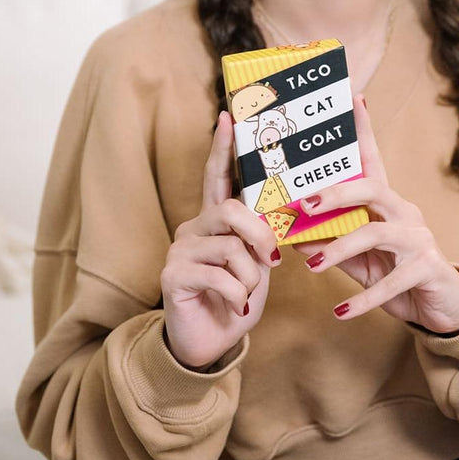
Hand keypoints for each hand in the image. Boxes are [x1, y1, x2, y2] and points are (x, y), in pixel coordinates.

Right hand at [161, 112, 280, 370]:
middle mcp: (193, 227)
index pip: (218, 176)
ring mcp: (179, 250)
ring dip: (251, 275)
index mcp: (215, 220)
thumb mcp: (258, 262)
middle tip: (271, 262)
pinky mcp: (172, 275)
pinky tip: (235, 307)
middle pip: (232, 210)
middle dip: (260, 236)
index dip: (223, 148)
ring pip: (230, 246)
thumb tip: (286, 209)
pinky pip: (219, 275)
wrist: (211, 343)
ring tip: (247, 294)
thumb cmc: (237, 298)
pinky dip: (237, 295)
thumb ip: (264, 235)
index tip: (228, 116)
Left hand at [293, 95, 458, 334]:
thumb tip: (288, 234)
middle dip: (336, 193)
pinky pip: (391, 281)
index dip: (363, 130)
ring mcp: (419, 239)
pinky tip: (340, 312)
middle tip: (305, 205)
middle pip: (372, 188)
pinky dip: (363, 299)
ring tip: (313, 266)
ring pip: (377, 233)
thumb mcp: (358, 260)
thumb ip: (330, 243)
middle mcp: (404, 213)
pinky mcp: (427, 268)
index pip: (372, 160)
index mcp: (386, 204)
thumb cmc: (395, 276)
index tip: (353, 98)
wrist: (442, 309)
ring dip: (340, 248)